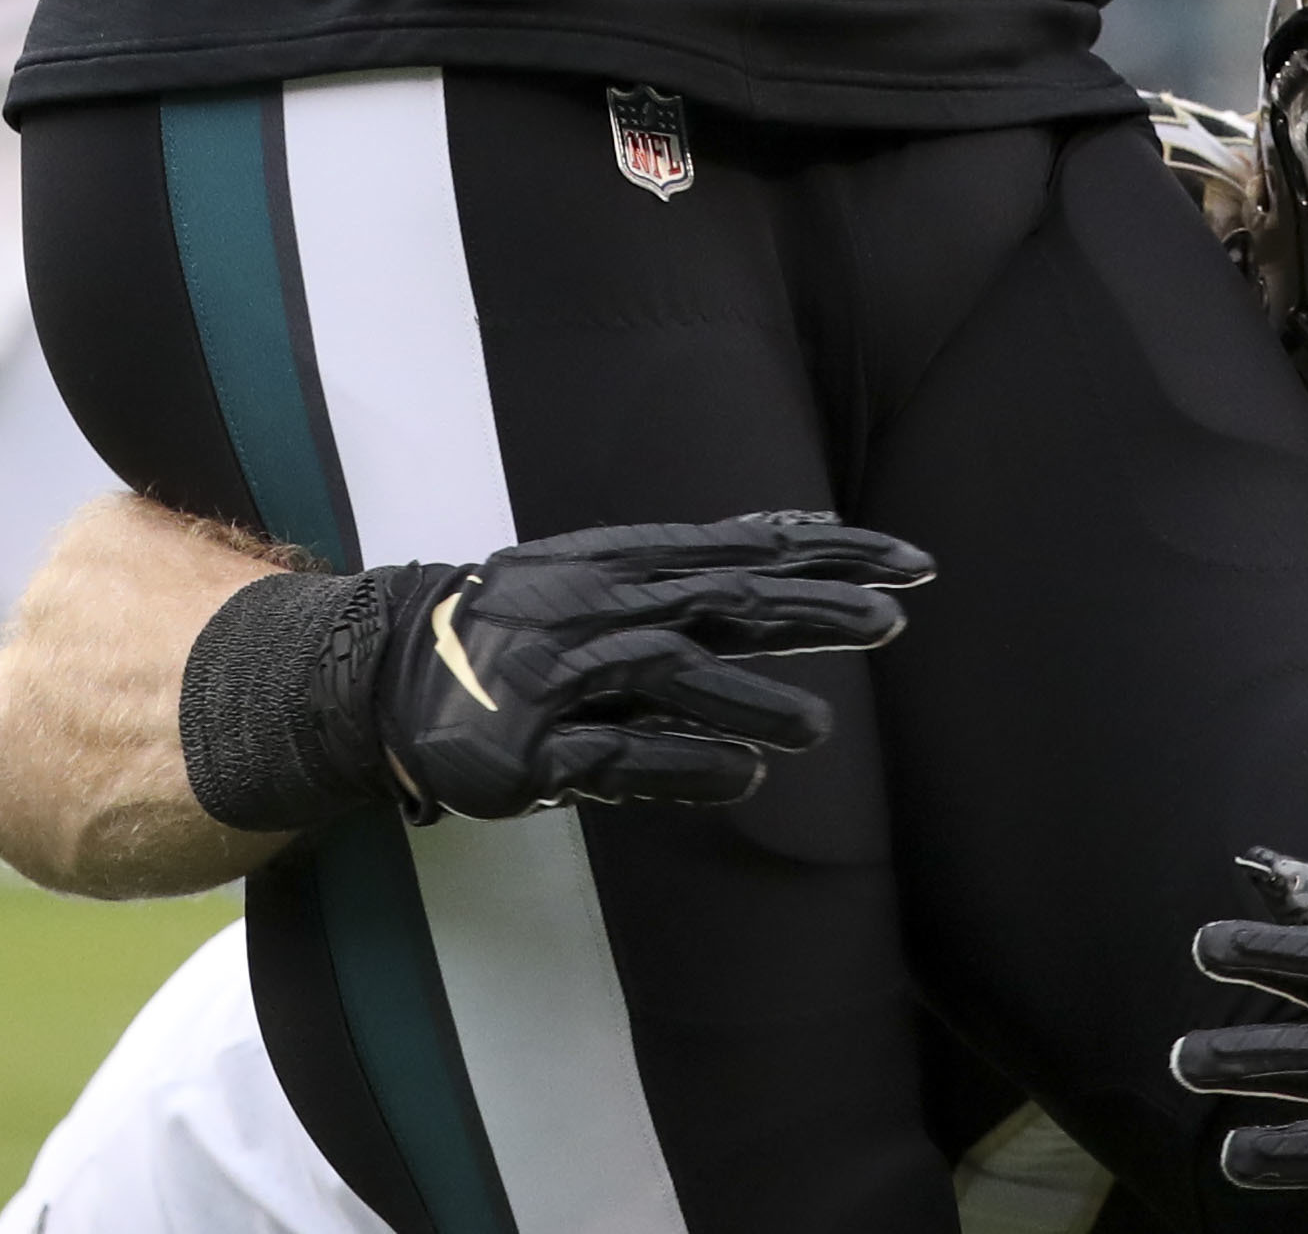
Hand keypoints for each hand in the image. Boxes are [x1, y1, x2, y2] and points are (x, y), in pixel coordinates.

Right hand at [377, 511, 931, 817]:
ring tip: (820, 728)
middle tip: (894, 620)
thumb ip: (697, 561)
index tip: (911, 563)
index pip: (751, 550)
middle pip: (725, 601)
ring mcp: (567, 677)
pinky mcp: (533, 748)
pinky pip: (615, 756)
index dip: (833, 557)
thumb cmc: (522, 616)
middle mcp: (606, 609)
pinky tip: (741, 775)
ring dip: (749, 700)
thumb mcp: (606, 566)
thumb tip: (794, 532)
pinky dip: (679, 762)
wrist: (396, 665)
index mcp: (630, 563)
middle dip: (811, 611)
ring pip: (671, 676)